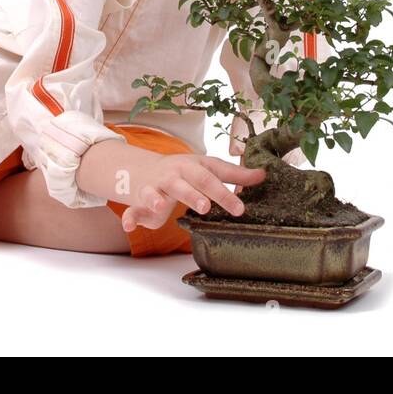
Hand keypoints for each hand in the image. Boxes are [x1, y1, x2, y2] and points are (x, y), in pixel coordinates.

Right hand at [119, 154, 266, 232]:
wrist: (145, 170)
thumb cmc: (184, 173)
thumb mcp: (208, 170)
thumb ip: (234, 175)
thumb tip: (263, 175)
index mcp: (193, 167)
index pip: (211, 178)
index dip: (225, 192)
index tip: (241, 208)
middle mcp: (173, 175)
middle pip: (184, 184)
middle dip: (193, 194)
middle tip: (205, 207)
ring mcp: (154, 188)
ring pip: (155, 192)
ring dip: (156, 199)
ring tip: (160, 206)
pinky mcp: (140, 203)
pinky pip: (132, 210)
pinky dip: (129, 217)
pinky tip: (129, 226)